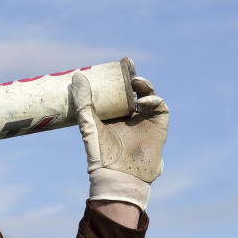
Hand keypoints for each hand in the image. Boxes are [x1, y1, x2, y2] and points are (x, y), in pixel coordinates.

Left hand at [72, 59, 169, 209]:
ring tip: (136, 82)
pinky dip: (153, 100)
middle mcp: (130, 115)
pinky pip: (160, 107)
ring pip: (149, 95)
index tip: (119, 63)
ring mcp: (145, 120)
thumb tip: (77, 76)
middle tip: (128, 65)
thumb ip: (83, 101)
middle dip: (133, 76)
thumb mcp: (88, 123)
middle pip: (134, 90)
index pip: (118, 90)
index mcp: (113, 114)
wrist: (118, 174)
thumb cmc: (100, 152)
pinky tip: (143, 102)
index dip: (120, 76)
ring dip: (144, 86)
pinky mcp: (158, 126)